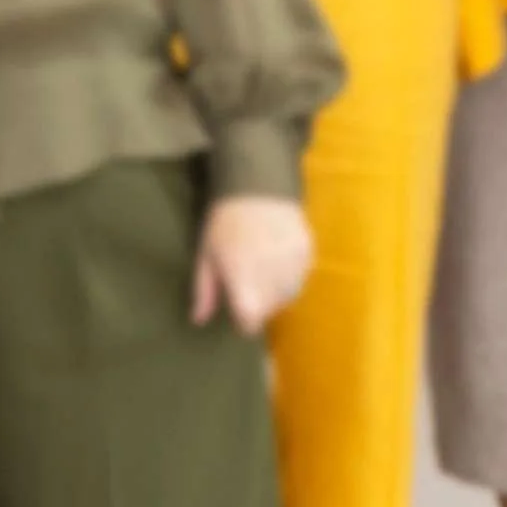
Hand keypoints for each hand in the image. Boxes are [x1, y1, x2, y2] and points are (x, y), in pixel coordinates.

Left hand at [192, 195, 312, 332]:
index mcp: (246, 286)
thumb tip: (198, 321)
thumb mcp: (206, 255)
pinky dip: (290, 273)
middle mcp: (274, 283)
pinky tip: (279, 252)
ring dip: (276, 289)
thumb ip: (205, 291)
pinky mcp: (309, 256)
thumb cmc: (225, 222)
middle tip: (248, 277)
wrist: (257, 183)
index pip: (250, 324)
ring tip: (264, 263)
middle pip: (270, 311)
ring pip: (288, 297)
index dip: (244, 320)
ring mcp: (295, 270)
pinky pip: (301, 278)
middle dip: (260, 302)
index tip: (239, 307)